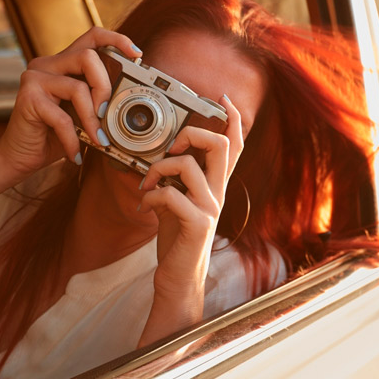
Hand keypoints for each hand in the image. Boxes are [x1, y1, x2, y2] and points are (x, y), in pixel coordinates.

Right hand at [0, 28, 140, 181]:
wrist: (20, 157)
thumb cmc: (54, 135)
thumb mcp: (82, 115)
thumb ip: (98, 102)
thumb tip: (128, 103)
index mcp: (63, 63)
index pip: (91, 37)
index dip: (116, 40)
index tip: (136, 54)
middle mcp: (47, 64)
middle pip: (88, 57)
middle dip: (105, 88)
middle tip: (107, 114)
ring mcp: (35, 78)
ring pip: (78, 87)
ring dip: (92, 120)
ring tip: (97, 140)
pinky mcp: (28, 97)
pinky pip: (62, 117)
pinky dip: (73, 140)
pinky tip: (76, 154)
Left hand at [138, 95, 243, 310]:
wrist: (178, 278)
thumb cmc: (176, 239)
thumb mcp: (176, 202)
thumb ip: (174, 180)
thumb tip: (159, 159)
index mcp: (215, 185)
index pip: (234, 146)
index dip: (232, 119)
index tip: (224, 99)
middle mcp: (218, 193)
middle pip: (222, 145)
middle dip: (193, 134)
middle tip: (173, 146)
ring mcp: (210, 208)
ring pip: (188, 166)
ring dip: (158, 168)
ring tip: (147, 183)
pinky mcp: (197, 224)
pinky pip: (170, 195)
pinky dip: (150, 196)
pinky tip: (144, 205)